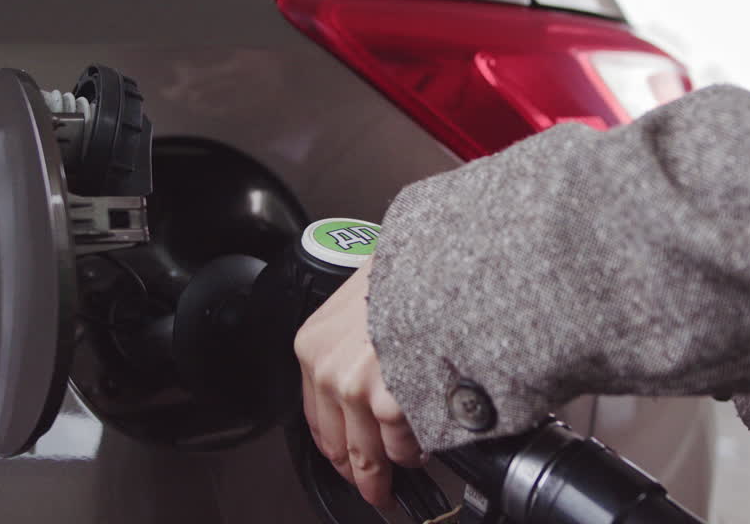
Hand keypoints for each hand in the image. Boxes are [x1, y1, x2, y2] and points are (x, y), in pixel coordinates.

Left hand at [295, 257, 423, 508]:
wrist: (436, 259)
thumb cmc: (405, 273)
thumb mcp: (357, 305)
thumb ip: (351, 349)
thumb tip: (366, 388)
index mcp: (313, 347)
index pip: (316, 422)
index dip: (336, 451)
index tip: (347, 464)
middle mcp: (329, 373)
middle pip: (342, 448)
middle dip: (362, 476)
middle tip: (376, 491)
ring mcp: (358, 390)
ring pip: (374, 454)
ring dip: (395, 463)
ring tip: (412, 460)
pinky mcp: (392, 401)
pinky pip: (406, 447)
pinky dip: (418, 450)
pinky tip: (427, 442)